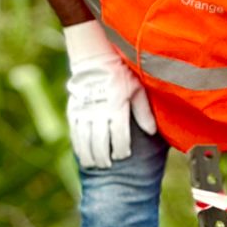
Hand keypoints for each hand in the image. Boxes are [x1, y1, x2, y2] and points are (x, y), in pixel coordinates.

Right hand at [63, 21, 156, 169]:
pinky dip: (78, 146)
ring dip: (90, 155)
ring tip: (96, 165)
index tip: (124, 156)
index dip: (121, 149)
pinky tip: (83, 155)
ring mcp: (84, 112)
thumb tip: (152, 132)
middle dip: (105, 156)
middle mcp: (99, 112)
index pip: (119, 136)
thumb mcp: (138, 89)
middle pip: (100, 142)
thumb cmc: (121, 75)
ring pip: (85, 140)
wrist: (95, 60)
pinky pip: (74, 133)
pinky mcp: (74, 110)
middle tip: (109, 165)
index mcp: (117, 107)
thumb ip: (144, 112)